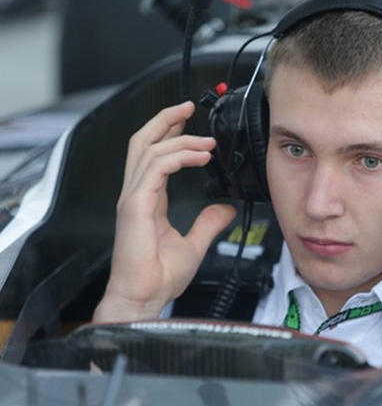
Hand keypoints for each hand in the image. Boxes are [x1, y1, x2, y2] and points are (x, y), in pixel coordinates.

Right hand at [93, 102, 235, 322]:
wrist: (143, 298)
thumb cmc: (157, 277)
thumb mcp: (193, 244)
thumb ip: (207, 223)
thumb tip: (224, 208)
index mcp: (147, 200)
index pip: (154, 155)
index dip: (169, 133)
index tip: (190, 121)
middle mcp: (136, 194)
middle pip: (142, 142)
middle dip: (165, 120)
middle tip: (188, 106)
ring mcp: (133, 199)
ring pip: (149, 150)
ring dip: (180, 138)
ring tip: (206, 141)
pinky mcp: (135, 207)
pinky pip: (155, 169)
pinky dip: (178, 157)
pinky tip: (199, 157)